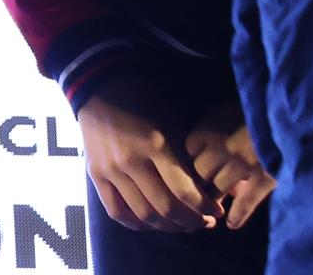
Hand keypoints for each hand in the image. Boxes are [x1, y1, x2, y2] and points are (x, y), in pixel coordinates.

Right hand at [77, 91, 215, 232]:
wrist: (98, 86)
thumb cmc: (144, 101)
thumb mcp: (172, 123)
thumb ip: (188, 158)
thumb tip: (211, 189)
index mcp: (155, 145)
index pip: (185, 192)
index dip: (205, 208)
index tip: (217, 212)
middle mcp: (131, 162)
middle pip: (165, 208)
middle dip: (191, 221)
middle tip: (204, 221)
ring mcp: (110, 170)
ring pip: (143, 214)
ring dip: (167, 226)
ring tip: (181, 224)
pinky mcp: (95, 174)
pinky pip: (116, 210)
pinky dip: (136, 223)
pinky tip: (151, 223)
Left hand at [182, 101, 272, 231]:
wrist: (288, 112)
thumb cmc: (252, 109)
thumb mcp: (224, 111)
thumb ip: (209, 128)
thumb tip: (197, 152)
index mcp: (208, 129)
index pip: (188, 151)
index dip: (188, 161)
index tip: (187, 169)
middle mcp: (221, 148)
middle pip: (199, 173)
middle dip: (197, 183)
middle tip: (194, 195)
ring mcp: (242, 165)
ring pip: (217, 189)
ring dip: (213, 201)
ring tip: (210, 211)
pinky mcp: (263, 178)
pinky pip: (245, 202)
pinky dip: (237, 215)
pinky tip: (231, 224)